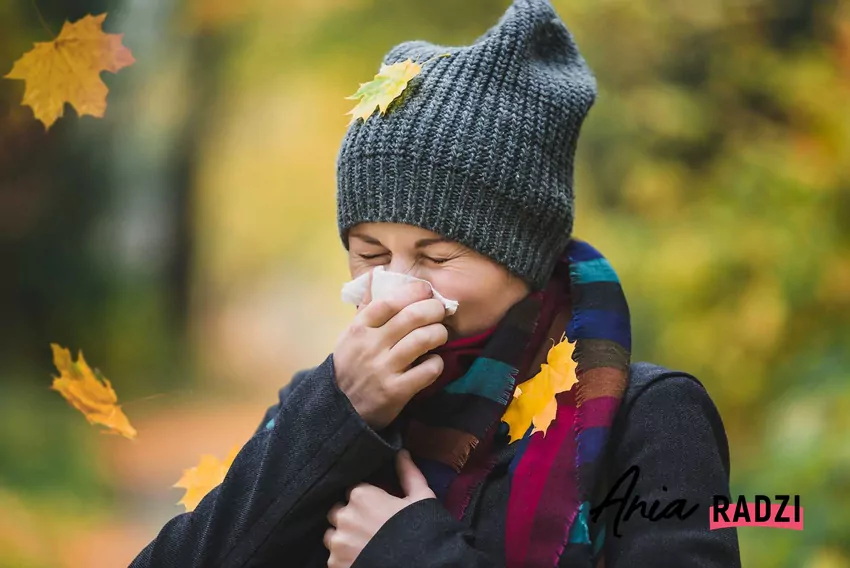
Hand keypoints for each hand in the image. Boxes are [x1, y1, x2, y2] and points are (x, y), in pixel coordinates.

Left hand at [324, 450, 435, 567]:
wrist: (420, 563)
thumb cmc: (420, 530)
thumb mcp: (420, 498)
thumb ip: (408, 473)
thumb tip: (402, 453)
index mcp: (361, 495)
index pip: (354, 491)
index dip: (366, 499)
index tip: (376, 509)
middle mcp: (344, 517)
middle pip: (339, 512)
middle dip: (351, 517)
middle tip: (370, 528)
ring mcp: (337, 543)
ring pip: (333, 536)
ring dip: (344, 538)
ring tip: (364, 545)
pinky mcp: (335, 565)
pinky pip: (334, 558)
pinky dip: (344, 557)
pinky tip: (361, 558)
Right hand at [333, 269, 447, 428]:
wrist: (340, 409)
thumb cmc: (350, 365)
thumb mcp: (350, 335)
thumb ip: (366, 306)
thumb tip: (377, 274)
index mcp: (359, 329)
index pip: (388, 301)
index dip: (412, 292)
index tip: (426, 289)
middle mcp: (371, 346)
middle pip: (412, 317)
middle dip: (433, 309)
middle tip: (440, 311)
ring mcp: (384, 369)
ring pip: (423, 340)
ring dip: (439, 333)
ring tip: (439, 334)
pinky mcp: (397, 392)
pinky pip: (428, 370)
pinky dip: (436, 363)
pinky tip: (432, 362)